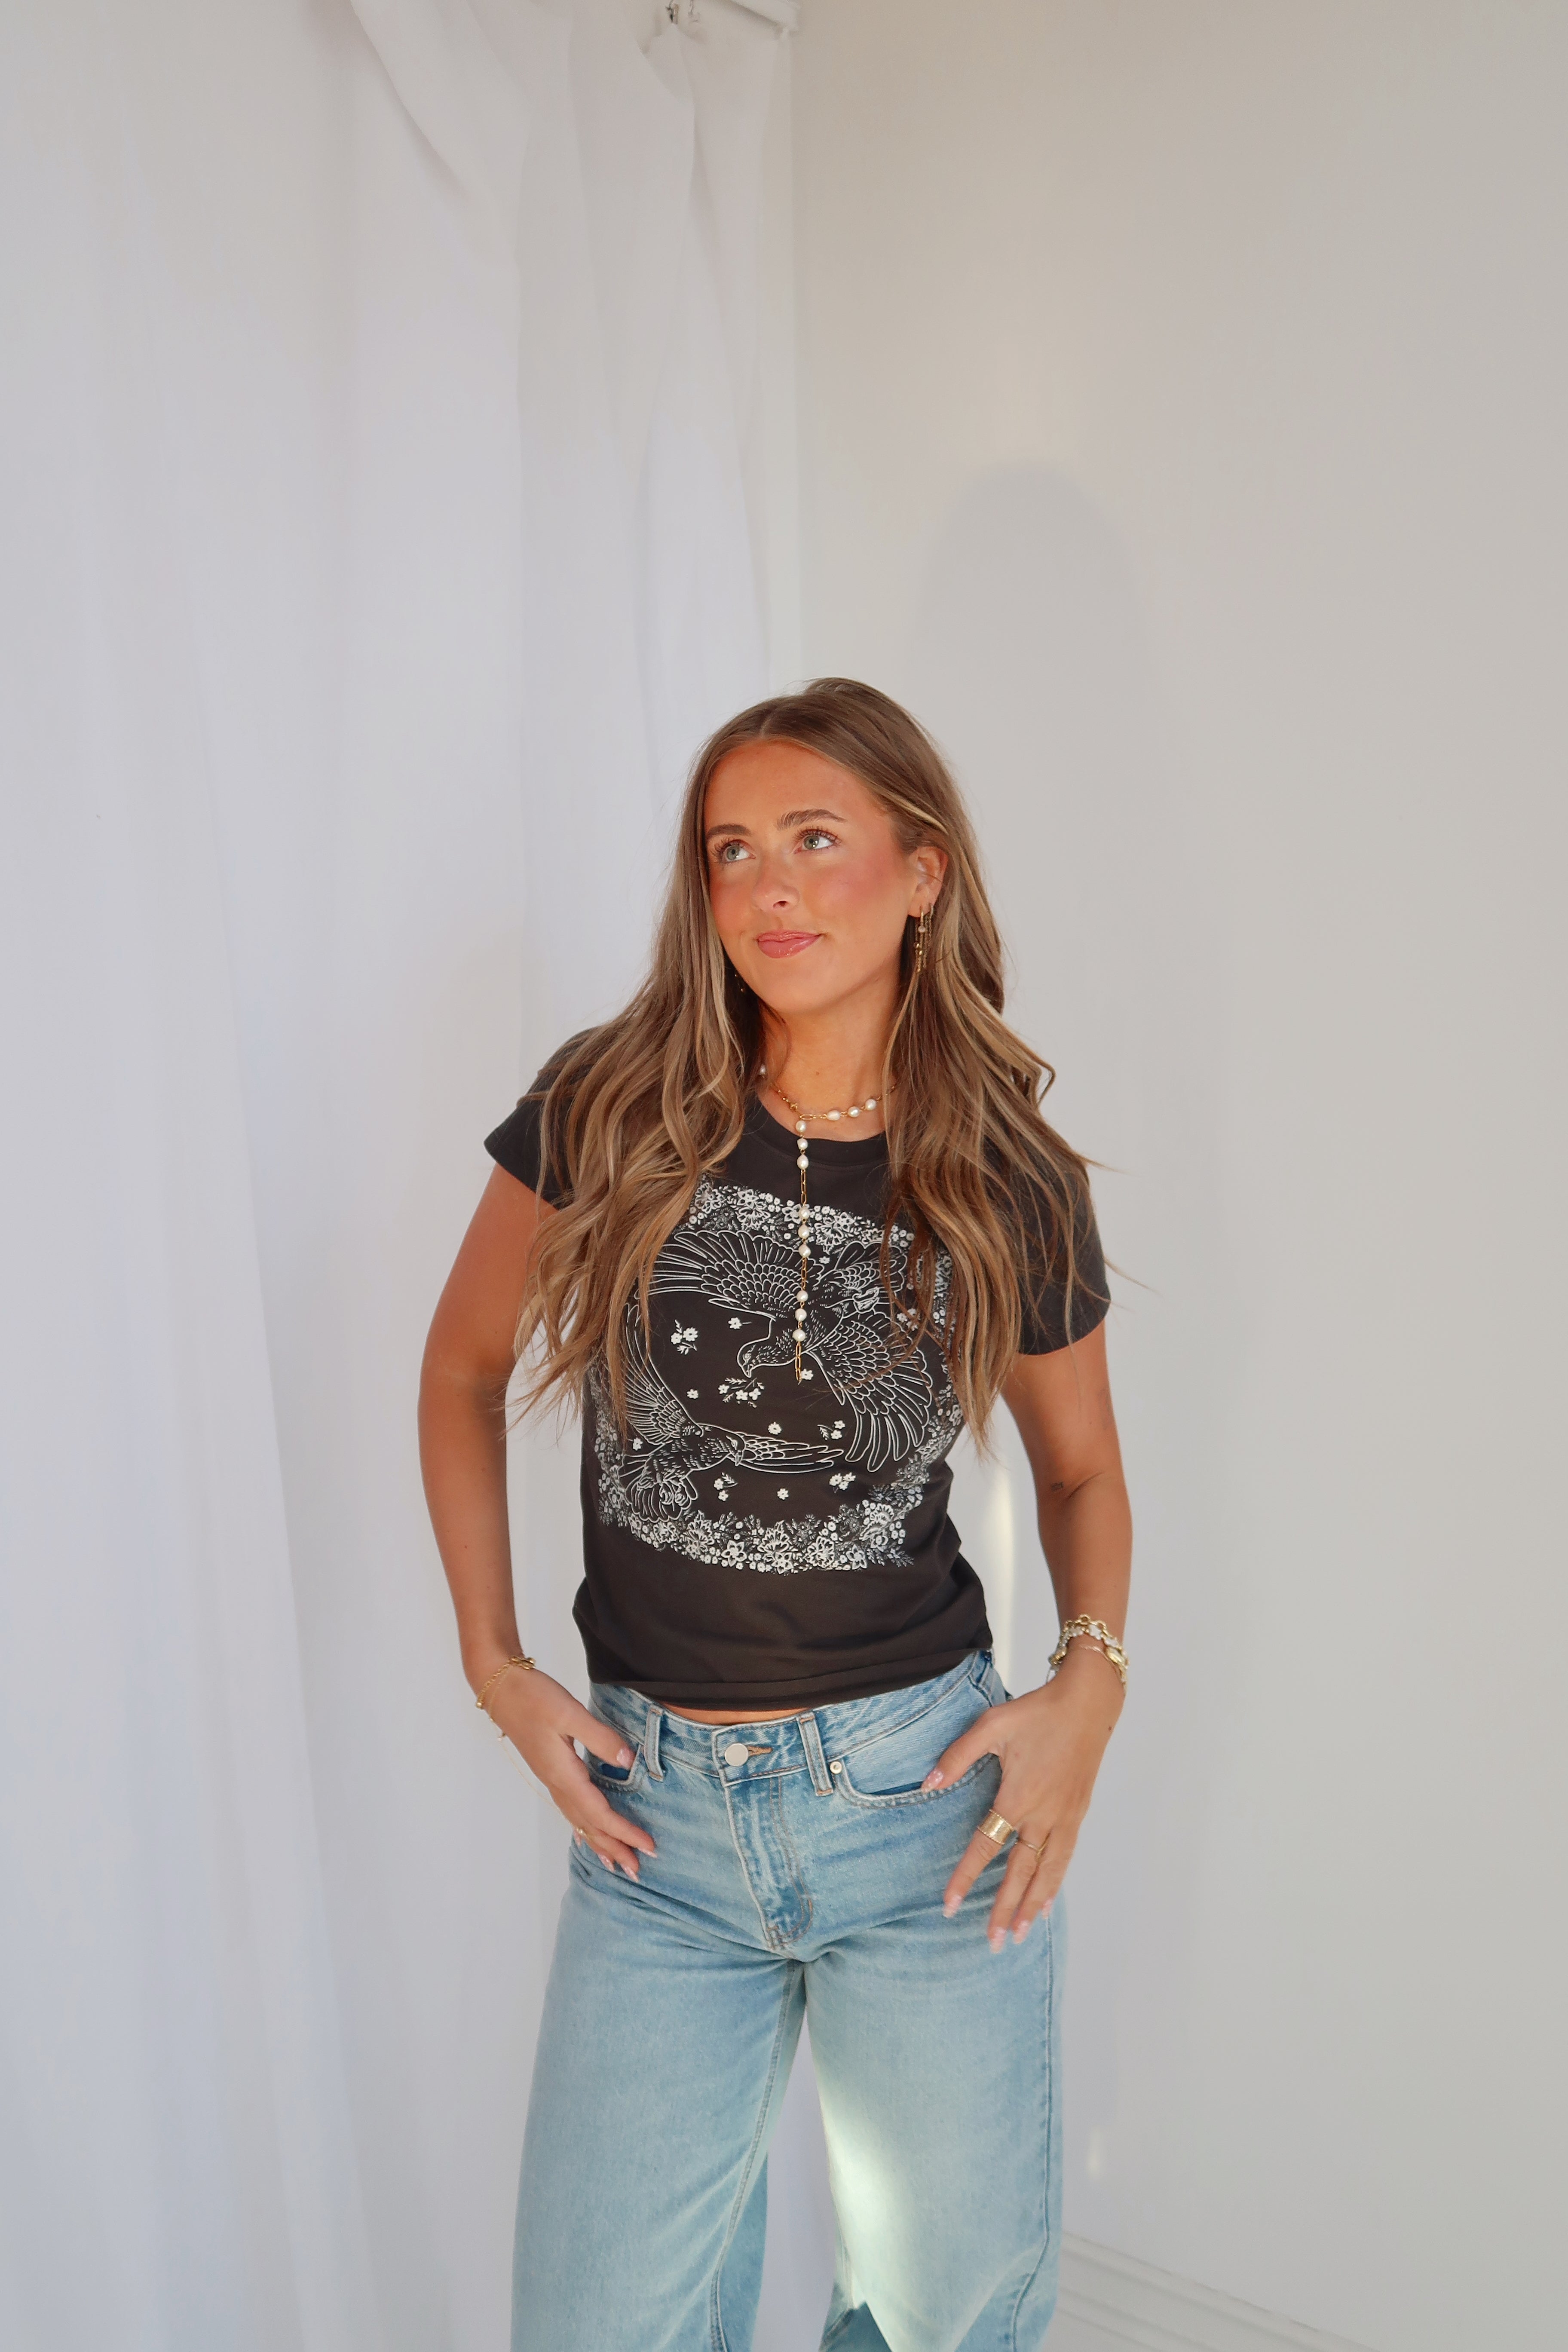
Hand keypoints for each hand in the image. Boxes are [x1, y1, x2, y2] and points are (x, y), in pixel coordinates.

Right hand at [483, 1663, 656, 1878]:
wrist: (501, 1688)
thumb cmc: (534, 1697)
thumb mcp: (570, 1713)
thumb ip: (600, 1738)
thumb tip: (627, 1761)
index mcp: (564, 1774)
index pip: (600, 1813)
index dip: (625, 1832)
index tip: (648, 1847)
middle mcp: (557, 1783)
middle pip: (589, 1825)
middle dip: (614, 1848)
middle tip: (637, 1870)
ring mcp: (551, 1778)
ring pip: (579, 1820)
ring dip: (599, 1842)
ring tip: (616, 1862)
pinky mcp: (549, 1770)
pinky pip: (569, 1809)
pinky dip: (582, 1826)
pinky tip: (586, 1834)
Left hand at [924, 1649, 1120, 1947]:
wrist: (1087, 1704)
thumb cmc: (1037, 1713)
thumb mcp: (990, 1726)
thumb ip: (957, 1757)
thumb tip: (927, 1784)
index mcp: (1017, 1797)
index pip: (985, 1847)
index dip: (965, 1877)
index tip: (948, 1905)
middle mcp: (1042, 1816)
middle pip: (1019, 1873)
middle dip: (1003, 1909)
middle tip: (990, 1943)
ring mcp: (1063, 1818)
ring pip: (1045, 1873)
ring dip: (1031, 1906)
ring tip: (1018, 1935)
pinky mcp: (1077, 1814)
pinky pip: (1064, 1858)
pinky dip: (1054, 1884)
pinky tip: (1046, 1903)